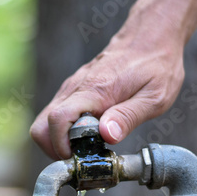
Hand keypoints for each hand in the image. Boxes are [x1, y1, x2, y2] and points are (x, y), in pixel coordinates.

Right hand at [29, 29, 184, 159]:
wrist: (149, 37)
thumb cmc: (156, 66)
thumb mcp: (155, 96)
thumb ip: (128, 116)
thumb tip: (107, 136)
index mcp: (94, 91)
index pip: (57, 119)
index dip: (61, 145)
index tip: (79, 157)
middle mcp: (74, 89)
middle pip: (40, 127)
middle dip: (54, 150)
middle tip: (80, 158)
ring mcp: (70, 89)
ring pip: (44, 123)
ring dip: (58, 142)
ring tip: (86, 149)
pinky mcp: (71, 91)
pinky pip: (55, 116)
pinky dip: (63, 132)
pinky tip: (88, 135)